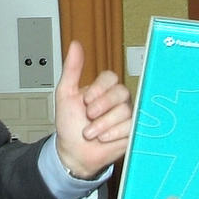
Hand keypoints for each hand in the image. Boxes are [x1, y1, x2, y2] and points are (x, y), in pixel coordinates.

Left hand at [53, 40, 131, 178]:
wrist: (73, 153)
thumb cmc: (70, 125)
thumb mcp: (66, 94)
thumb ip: (72, 69)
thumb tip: (75, 45)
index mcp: (103, 89)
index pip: (111, 77)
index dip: (99, 89)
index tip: (86, 100)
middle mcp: (117, 100)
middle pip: (120, 92)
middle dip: (101, 106)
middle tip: (89, 116)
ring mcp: (126, 115)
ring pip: (124, 111)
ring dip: (102, 124)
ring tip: (91, 132)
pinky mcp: (133, 131)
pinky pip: (130, 127)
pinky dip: (112, 134)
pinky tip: (103, 138)